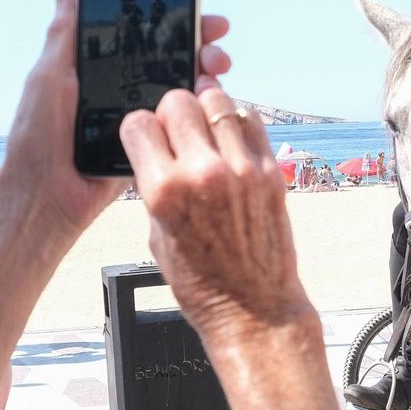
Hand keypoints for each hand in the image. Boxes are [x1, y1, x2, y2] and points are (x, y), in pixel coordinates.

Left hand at [0, 0, 231, 234]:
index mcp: (99, 70)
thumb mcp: (49, 76)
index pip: (144, 37)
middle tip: (217, 49)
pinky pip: (180, 125)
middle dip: (199, 48)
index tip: (200, 14)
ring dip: (205, 77)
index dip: (174, 23)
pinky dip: (199, 113)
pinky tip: (212, 103)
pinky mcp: (151, 145)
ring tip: (217, 72)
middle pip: (171, 60)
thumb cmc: (38, 136)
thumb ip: (63, 34)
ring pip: (181, 90)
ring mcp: (139, 117)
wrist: (47, 197)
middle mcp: (122, 89)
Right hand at [120, 89, 312, 349]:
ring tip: (206, 133)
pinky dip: (237, 122)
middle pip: (177, 101)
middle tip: (176, 134)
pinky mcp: (272, 171)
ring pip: (217, 100)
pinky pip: (251, 120)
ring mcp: (241, 169)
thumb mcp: (156, 235)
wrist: (253, 309)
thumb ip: (155, 186)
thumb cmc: (201, 283)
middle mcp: (202, 173)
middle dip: (170, 113)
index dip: (139, 131)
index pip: (138, 123)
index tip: (145, 141)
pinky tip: (231, 141)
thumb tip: (157, 147)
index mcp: (164, 191)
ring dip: (205, 111)